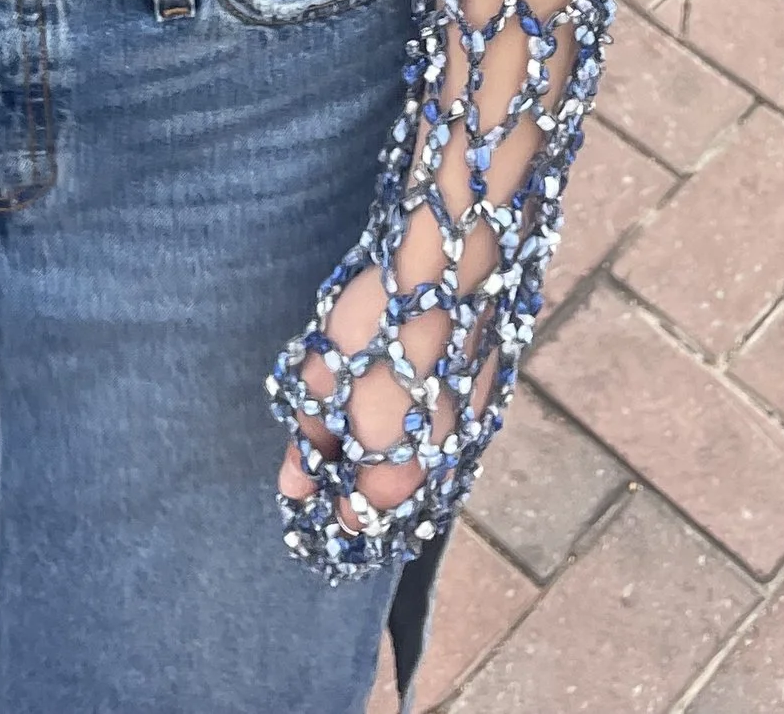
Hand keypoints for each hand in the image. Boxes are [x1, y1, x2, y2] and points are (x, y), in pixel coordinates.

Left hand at [275, 259, 460, 539]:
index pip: (357, 520)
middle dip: (361, 470)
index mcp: (395, 474)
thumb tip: (294, 485)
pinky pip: (449, 430)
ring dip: (395, 444)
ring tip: (368, 395)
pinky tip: (407, 384)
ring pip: (424, 460)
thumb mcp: (324, 377)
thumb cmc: (378, 321)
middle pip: (394, 492)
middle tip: (335, 424)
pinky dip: (424, 420)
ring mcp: (469, 433)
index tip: (310, 466)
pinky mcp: (489, 397)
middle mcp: (438, 468)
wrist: (452, 263)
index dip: (327, 497)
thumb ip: (309, 437)